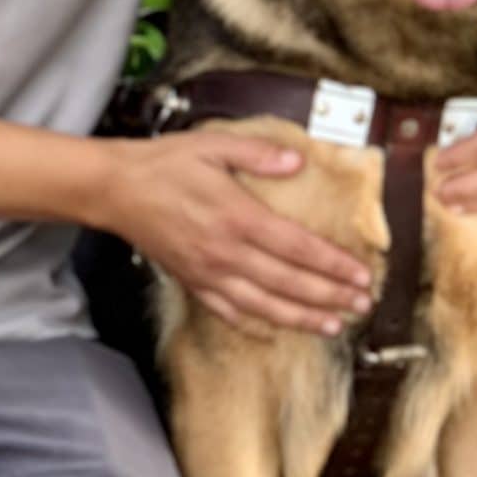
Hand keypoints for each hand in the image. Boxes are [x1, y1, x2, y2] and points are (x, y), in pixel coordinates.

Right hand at [101, 129, 374, 336]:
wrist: (114, 189)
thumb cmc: (162, 164)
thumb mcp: (212, 144)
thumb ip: (258, 153)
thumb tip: (297, 160)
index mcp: (237, 216)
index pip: (298, 247)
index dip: (333, 265)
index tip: (361, 275)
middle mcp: (226, 251)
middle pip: (288, 282)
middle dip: (329, 296)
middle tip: (362, 305)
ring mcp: (208, 272)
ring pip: (264, 305)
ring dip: (302, 318)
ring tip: (333, 327)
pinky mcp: (191, 282)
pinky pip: (228, 312)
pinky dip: (255, 325)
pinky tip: (275, 332)